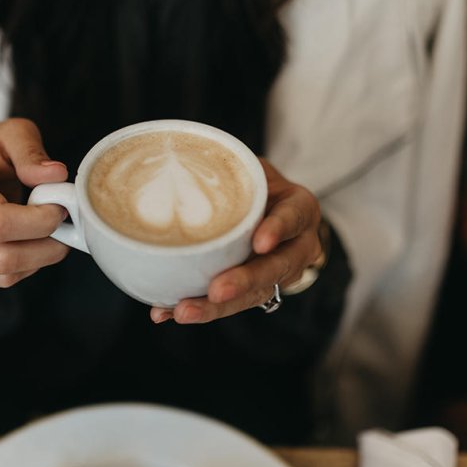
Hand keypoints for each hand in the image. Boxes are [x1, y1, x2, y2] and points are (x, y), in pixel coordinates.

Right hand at [0, 118, 69, 286]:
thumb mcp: (15, 133)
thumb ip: (32, 152)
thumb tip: (55, 176)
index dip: (37, 222)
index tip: (59, 208)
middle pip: (0, 255)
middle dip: (44, 245)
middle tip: (64, 225)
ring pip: (3, 273)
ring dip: (41, 258)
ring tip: (54, 233)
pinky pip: (3, 279)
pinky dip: (30, 265)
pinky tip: (37, 242)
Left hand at [150, 157, 322, 323]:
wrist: (279, 213)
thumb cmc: (260, 186)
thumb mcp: (256, 169)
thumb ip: (232, 167)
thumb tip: (181, 154)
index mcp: (300, 209)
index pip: (293, 218)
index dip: (277, 230)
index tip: (260, 242)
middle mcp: (297, 247)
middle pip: (274, 269)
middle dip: (243, 282)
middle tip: (216, 290)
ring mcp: (279, 274)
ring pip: (251, 295)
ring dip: (215, 308)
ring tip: (182, 312)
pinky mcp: (256, 291)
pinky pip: (229, 304)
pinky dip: (198, 308)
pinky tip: (166, 312)